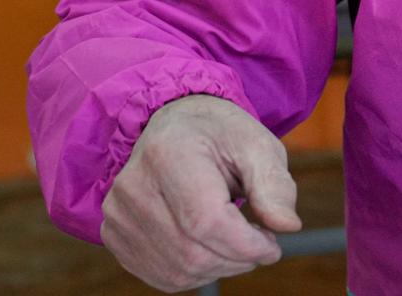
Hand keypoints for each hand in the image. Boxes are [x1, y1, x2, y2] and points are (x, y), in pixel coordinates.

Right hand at [101, 94, 301, 291]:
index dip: (246, 245)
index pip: (205, 221)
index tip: (273, 246)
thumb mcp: (257, 145)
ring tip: (239, 243)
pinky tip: (212, 249)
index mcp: (169, 154)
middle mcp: (133, 186)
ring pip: (177, 270)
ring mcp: (118, 214)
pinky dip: (196, 273)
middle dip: (238, 259)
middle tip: (261, 243)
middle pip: (191, 252)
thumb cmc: (221, 135)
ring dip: (220, 268)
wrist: (176, 126)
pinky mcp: (115, 234)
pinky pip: (161, 275)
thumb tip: (287, 226)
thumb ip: (274, 185)